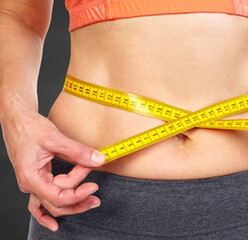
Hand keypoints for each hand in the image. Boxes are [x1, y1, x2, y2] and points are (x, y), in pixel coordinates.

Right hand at [2, 110, 104, 230]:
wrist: (17, 119)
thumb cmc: (29, 127)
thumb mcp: (55, 138)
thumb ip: (78, 151)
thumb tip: (99, 159)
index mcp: (30, 177)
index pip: (57, 197)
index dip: (77, 195)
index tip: (93, 186)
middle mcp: (30, 184)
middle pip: (57, 204)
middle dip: (78, 201)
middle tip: (97, 196)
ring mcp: (34, 183)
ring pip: (54, 201)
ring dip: (73, 198)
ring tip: (92, 190)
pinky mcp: (38, 179)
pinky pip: (43, 200)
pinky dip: (48, 212)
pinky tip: (54, 225)